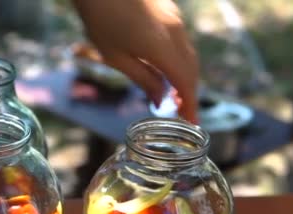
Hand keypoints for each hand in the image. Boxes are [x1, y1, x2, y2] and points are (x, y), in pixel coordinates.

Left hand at [73, 0, 198, 122]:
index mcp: (163, 47)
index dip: (190, 105)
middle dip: (189, 93)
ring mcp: (174, 19)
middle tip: (181, 113)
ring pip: (188, 54)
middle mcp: (176, 32)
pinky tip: (165, 69)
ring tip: (172, 95)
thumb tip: (159, 100)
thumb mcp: (116, 57)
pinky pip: (181, 42)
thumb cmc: (101, 18)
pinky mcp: (169, 10)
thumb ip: (142, 79)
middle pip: (191, 69)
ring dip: (184, 76)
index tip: (192, 123)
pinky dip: (178, 60)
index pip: (186, 83)